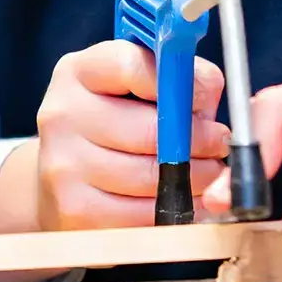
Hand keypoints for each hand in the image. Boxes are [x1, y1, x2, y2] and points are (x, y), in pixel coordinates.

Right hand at [33, 42, 229, 230]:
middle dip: (200, 140)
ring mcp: (63, 165)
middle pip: (150, 130)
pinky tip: (183, 197)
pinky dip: (173, 209)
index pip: (133, 67)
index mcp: (79, 72)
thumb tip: (206, 95)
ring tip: (208, 172)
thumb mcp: (141, 83)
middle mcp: (62, 115)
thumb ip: (180, 77)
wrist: (64, 174)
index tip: (205, 100)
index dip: (180, 84)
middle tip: (219, 144)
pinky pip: (141, 215)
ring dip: (194, 177)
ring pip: (151, 176)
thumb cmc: (116, 120)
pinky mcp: (73, 210)